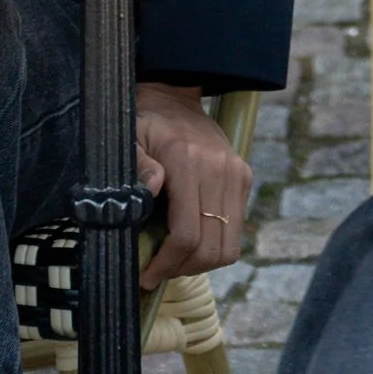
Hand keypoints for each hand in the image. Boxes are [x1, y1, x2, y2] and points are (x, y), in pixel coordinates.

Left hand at [135, 83, 253, 288]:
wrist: (175, 97)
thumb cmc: (143, 124)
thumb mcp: (128, 138)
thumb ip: (137, 164)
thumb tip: (152, 188)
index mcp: (187, 160)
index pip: (187, 233)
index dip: (167, 263)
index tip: (147, 276)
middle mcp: (219, 169)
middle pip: (211, 247)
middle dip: (183, 269)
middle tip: (158, 273)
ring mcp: (236, 174)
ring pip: (229, 245)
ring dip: (202, 263)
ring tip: (175, 262)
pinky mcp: (244, 178)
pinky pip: (236, 230)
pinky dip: (215, 246)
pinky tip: (191, 243)